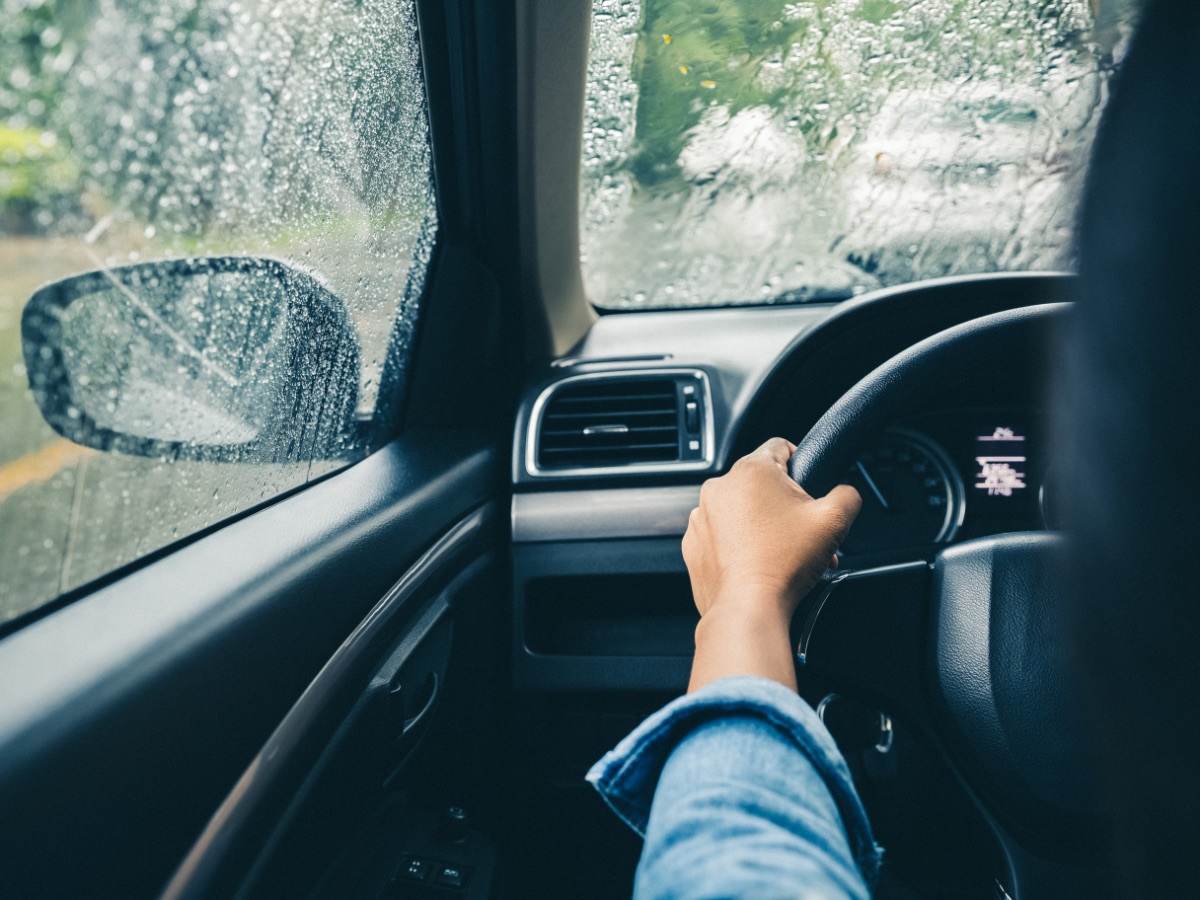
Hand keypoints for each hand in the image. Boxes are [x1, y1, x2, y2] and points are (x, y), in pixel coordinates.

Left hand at [682, 437, 861, 691]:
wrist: (748, 608)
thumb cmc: (784, 564)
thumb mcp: (833, 521)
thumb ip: (848, 494)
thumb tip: (845, 492)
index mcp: (751, 470)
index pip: (780, 446)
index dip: (801, 464)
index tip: (807, 487)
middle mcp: (719, 487)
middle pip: (761, 484)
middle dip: (784, 505)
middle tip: (802, 532)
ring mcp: (701, 516)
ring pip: (740, 510)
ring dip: (761, 525)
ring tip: (782, 553)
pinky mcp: (693, 544)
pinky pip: (720, 535)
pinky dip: (737, 545)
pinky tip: (757, 563)